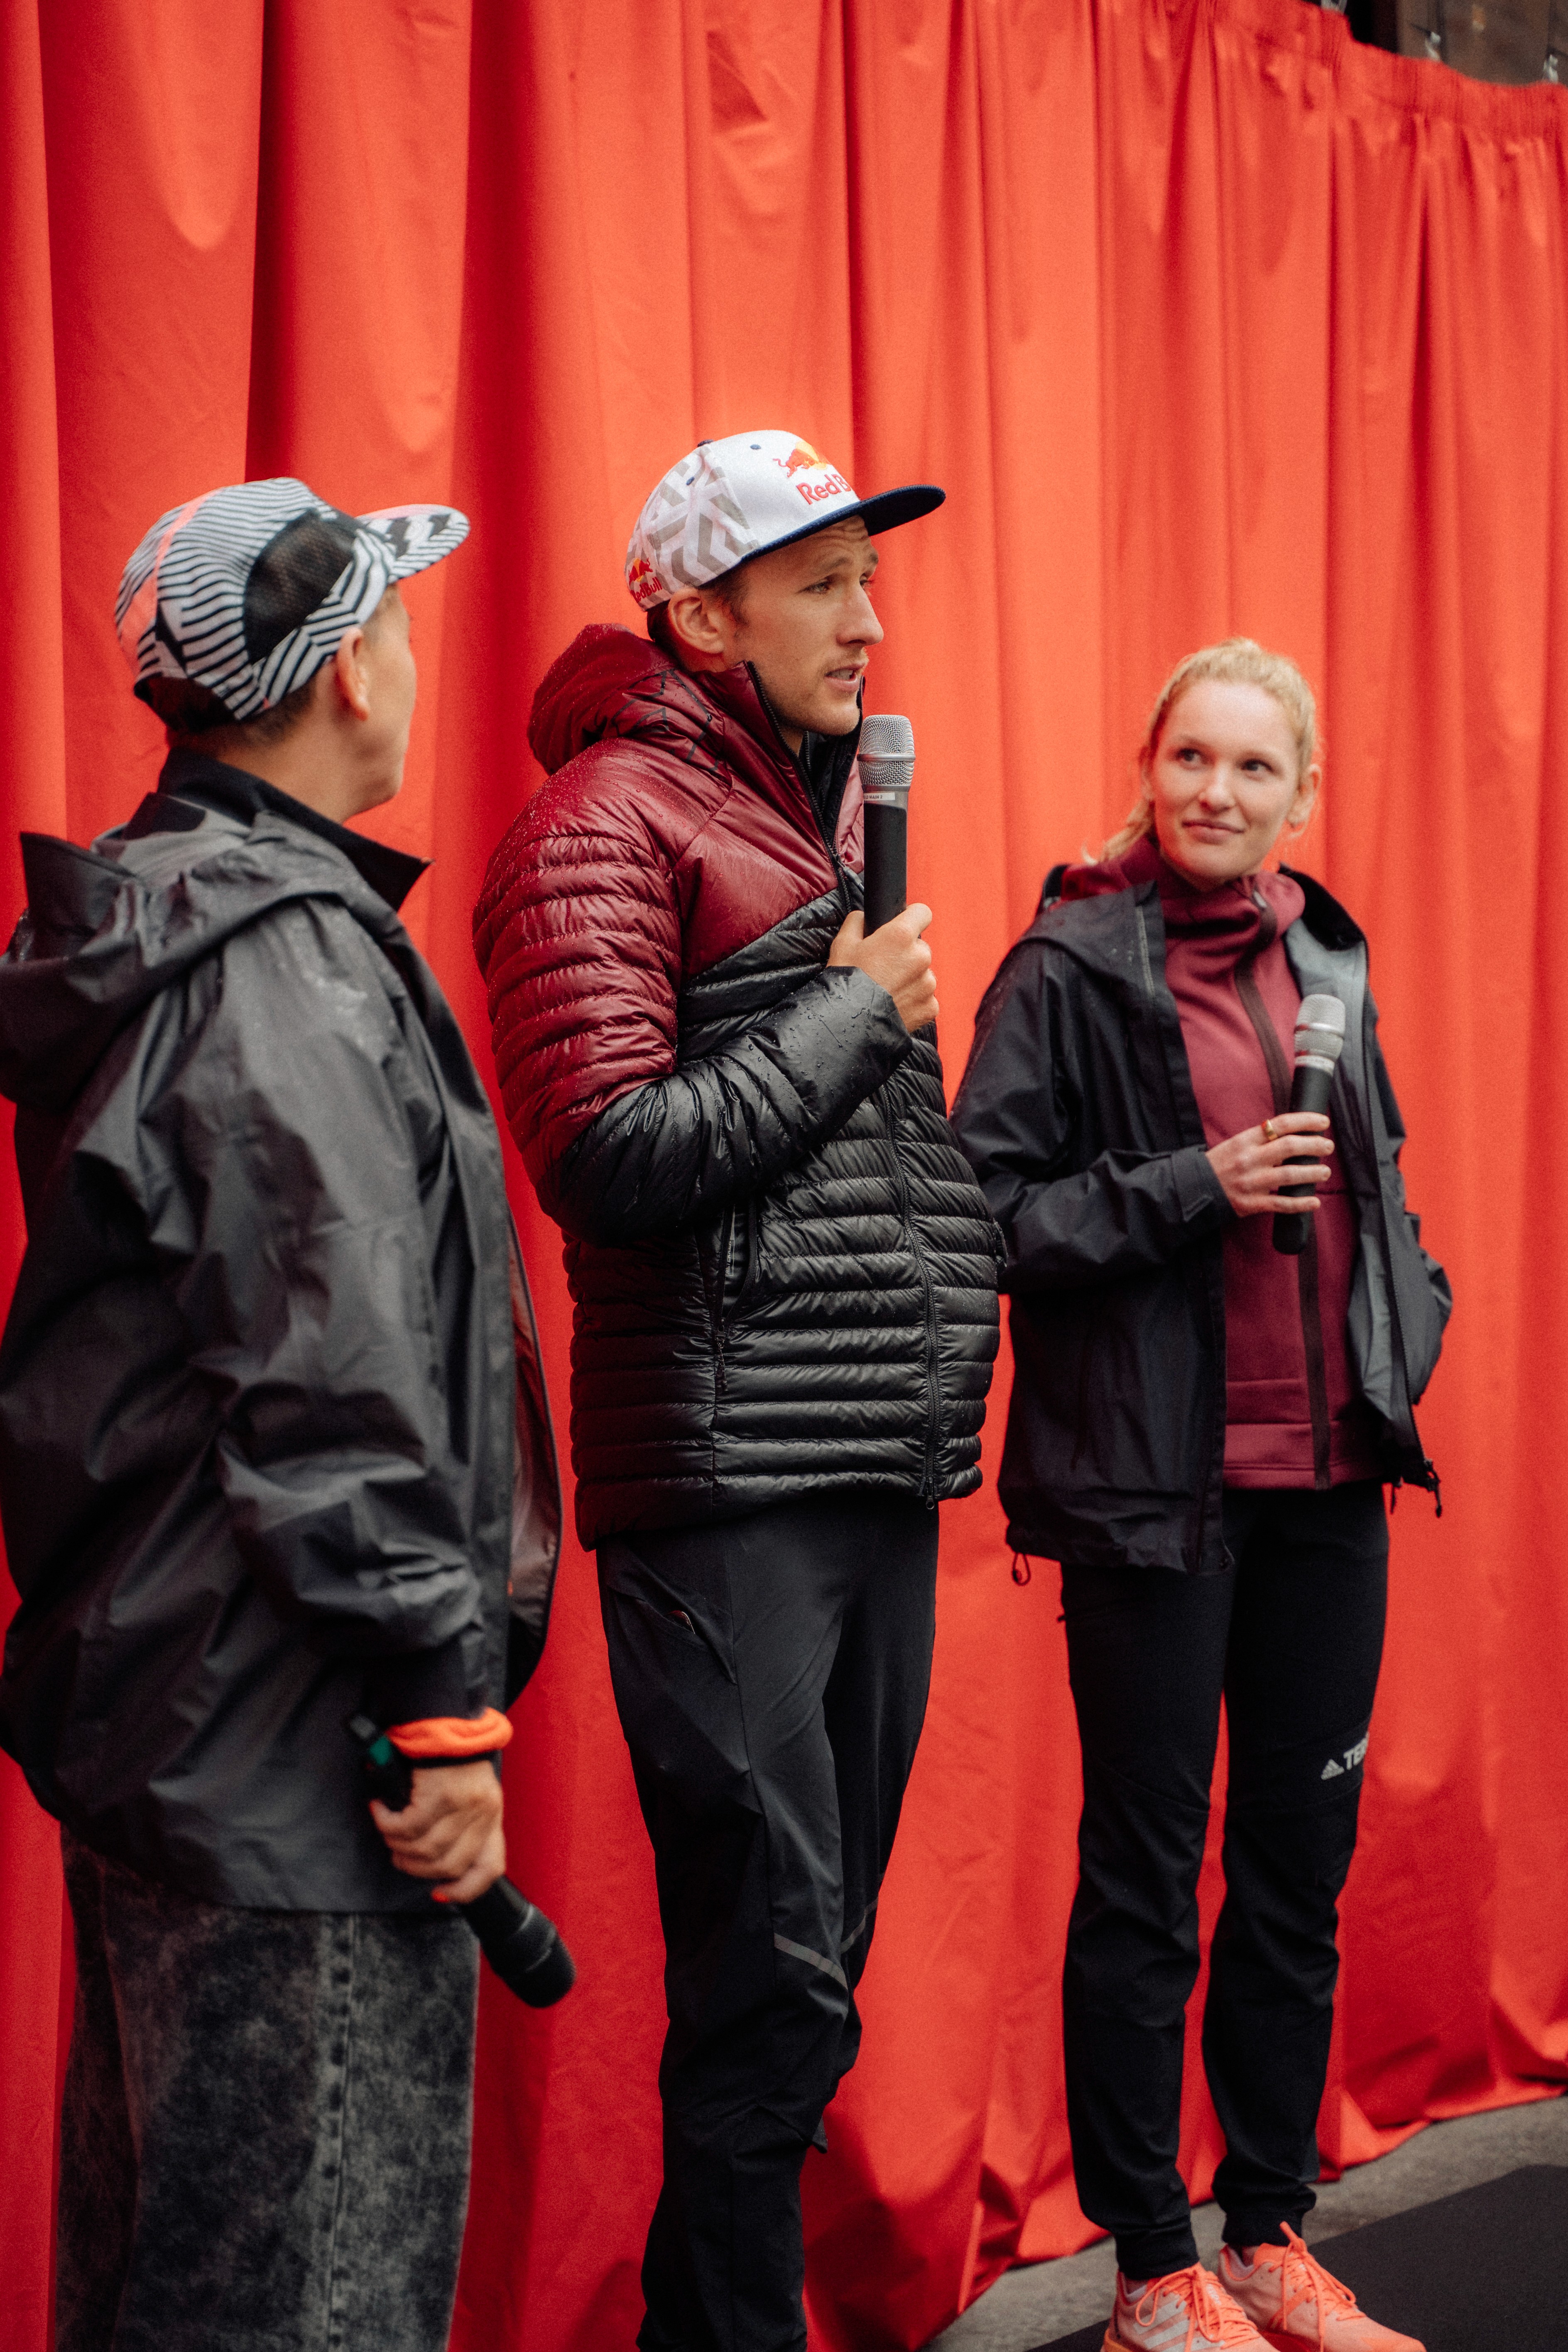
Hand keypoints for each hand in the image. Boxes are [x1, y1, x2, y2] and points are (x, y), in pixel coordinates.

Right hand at [370, 1759, 505, 1904]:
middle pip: (449, 1865)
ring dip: (398, 1845)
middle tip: (398, 1854)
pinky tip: (381, 1809)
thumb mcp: (468, 1792)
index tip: (440, 1893)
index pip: (490, 1867)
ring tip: (387, 1828)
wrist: (446, 1715)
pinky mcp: (440, 1794)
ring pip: (425, 1849)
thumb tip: (434, 1861)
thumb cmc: (452, 1754)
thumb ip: (460, 1824)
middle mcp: (483, 1813)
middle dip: (416, 1867)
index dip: (466, 1889)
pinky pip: (408, 1826)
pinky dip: (388, 1823)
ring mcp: (463, 1805)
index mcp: (492, 1815)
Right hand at [828, 904, 937, 1032]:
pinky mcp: (930, 1007)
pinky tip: (893, 1005)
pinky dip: (913, 1000)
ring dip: (910, 978)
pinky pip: (924, 997)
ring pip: (923, 973)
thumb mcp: (843, 944)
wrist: (848, 1025)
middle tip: (883, 968)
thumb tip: (863, 917)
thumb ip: (858, 923)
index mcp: (901, 935)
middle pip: (919, 947)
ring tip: (886, 990)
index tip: (902, 926)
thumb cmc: (844, 983)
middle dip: (905, 954)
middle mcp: (920, 957)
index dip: (911, 917)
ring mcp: (928, 983)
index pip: (922, 912)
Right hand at [1206, 1112, 1332, 1217]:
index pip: (1281, 1124)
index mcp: (1245, 1140)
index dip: (1306, 1121)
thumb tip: (1294, 1136)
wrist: (1193, 1190)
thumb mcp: (1236, 1145)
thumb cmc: (1219, 1165)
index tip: (1323, 1122)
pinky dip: (1301, 1203)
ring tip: (1325, 1172)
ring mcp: (1251, 1182)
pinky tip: (1314, 1201)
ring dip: (1313, 1173)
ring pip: (1290, 1175)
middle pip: (1290, 1147)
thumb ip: (1261, 1140)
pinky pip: (1282, 1204)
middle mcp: (1249, 1159)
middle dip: (1315, 1145)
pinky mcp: (1251, 1204)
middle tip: (1328, 1147)